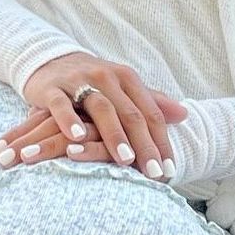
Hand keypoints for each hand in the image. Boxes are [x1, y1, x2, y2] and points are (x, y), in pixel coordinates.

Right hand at [0, 51, 188, 180]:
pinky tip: (76, 138)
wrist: (49, 61)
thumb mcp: (122, 88)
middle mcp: (106, 77)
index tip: (170, 169)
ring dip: (115, 135)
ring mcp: (78, 81)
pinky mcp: (52, 88)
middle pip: (130, 113)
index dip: (161, 141)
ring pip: (101, 108)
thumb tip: (185, 114)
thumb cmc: (92, 82)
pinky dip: (68, 119)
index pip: (150, 112)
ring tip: (126, 160)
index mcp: (126, 79)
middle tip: (154, 173)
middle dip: (144, 145)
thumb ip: (151, 101)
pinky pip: (61, 104)